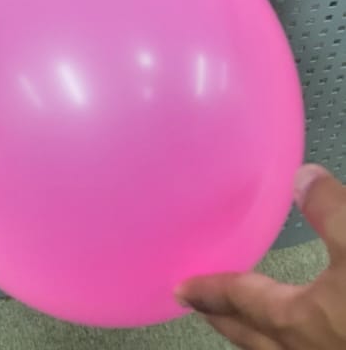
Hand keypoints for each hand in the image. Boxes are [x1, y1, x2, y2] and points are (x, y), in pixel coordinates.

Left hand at [178, 165, 345, 348]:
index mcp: (302, 319)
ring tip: (242, 321)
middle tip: (197, 306)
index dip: (211, 290)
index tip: (181, 288)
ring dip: (255, 337)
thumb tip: (301, 177)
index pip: (244, 301)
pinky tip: (301, 332)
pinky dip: (285, 343)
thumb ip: (329, 208)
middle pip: (254, 338)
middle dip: (224, 320)